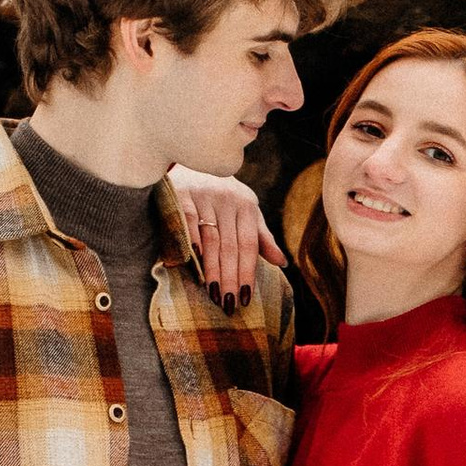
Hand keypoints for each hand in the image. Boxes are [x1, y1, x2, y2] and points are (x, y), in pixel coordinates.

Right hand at [169, 167, 281, 303]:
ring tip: (213, 294)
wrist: (198, 160)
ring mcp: (205, 196)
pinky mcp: (182, 193)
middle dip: (230, 278)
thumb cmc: (226, 196)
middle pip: (231, 247)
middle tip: (228, 304)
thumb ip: (262, 238)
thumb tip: (282, 263)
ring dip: (211, 269)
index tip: (246, 298)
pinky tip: (193, 263)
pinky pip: (188, 221)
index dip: (248, 273)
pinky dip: (191, 241)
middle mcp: (228, 200)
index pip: (249, 246)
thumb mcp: (248, 212)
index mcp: (247, 206)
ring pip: (211, 239)